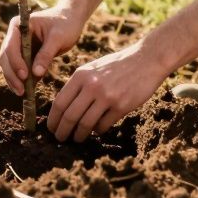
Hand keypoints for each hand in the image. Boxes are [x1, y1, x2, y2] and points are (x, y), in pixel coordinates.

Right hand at [0, 5, 84, 95]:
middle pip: (5, 58)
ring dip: (14, 80)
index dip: (15, 62)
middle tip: (22, 91)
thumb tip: (36, 74)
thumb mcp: (58, 38)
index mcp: (19, 25)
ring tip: (23, 93)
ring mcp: (17, 46)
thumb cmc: (65, 24)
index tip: (24, 76)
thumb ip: (46, 54)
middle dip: (12, 75)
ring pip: (8, 65)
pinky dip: (21, 80)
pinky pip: (18, 69)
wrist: (71, 19)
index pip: (11, 46)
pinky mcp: (24, 55)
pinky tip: (27, 91)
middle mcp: (14, 35)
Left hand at [47, 44, 165, 141]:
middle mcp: (91, 86)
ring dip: (79, 135)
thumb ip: (79, 84)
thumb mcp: (93, 68)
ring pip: (85, 124)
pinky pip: (103, 125)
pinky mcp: (121, 106)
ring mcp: (107, 96)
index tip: (51, 128)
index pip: (59, 102)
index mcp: (81, 75)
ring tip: (77, 138)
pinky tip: (97, 130)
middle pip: (70, 116)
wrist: (146, 59)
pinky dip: (97, 131)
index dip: (53, 119)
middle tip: (60, 139)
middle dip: (62, 131)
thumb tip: (63, 108)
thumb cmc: (117, 65)